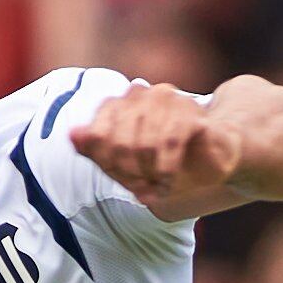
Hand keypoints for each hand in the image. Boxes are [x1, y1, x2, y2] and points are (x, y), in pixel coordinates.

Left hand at [70, 83, 241, 206]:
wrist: (210, 158)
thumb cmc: (161, 160)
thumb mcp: (122, 162)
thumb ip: (95, 149)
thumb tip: (73, 134)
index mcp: (118, 103)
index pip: (96, 137)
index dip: (106, 164)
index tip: (121, 179)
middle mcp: (140, 94)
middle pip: (118, 143)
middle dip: (128, 174)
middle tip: (141, 189)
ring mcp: (166, 98)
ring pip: (142, 144)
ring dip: (149, 174)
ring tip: (157, 186)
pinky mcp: (189, 110)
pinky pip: (168, 143)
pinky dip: (166, 170)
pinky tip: (169, 182)